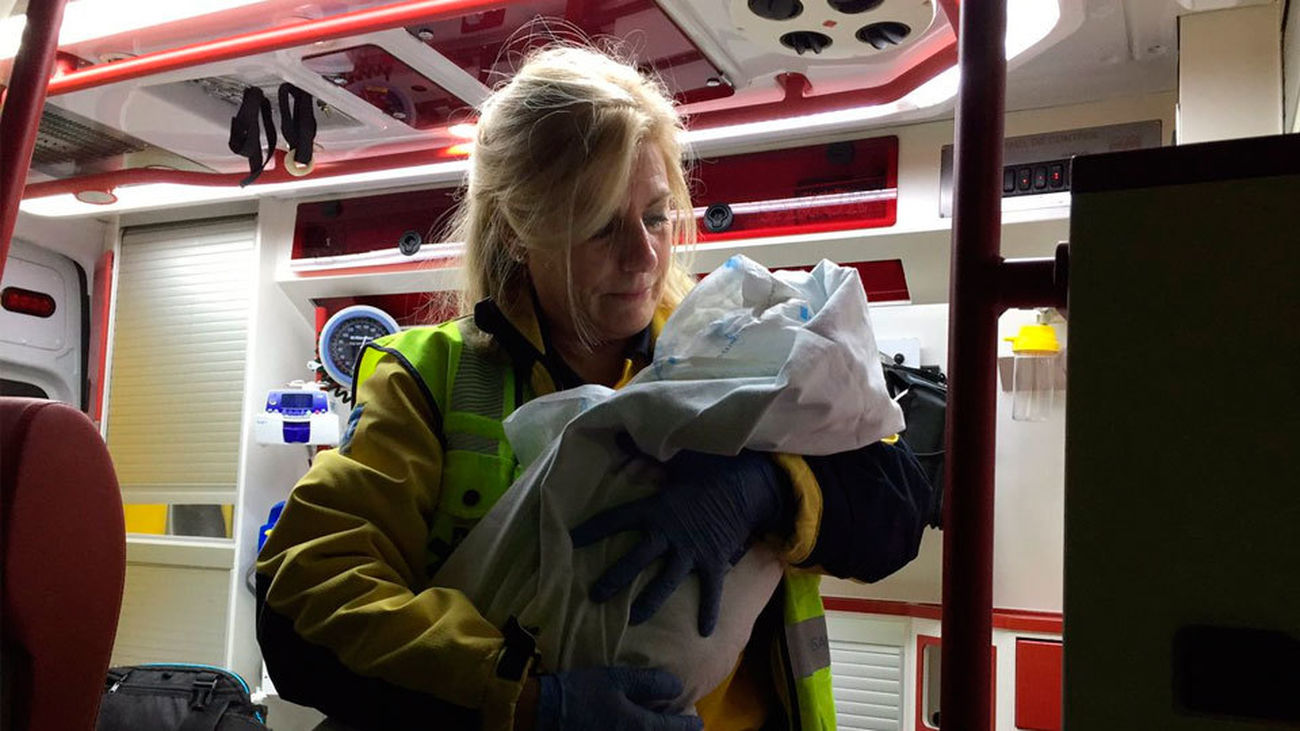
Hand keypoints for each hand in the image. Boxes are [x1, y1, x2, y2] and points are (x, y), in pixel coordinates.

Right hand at [534, 666, 701, 730]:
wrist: (542, 714)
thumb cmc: (581, 692)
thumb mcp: (616, 679)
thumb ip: (650, 683)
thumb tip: (677, 686)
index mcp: (639, 728)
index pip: (673, 729)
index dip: (689, 725)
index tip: (697, 722)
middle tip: (685, 730)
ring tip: (660, 730)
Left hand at [570, 449, 789, 635]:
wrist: (746, 483)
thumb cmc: (708, 468)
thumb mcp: (676, 457)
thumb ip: (645, 449)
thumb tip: (617, 432)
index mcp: (656, 508)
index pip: (617, 519)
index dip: (593, 530)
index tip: (571, 541)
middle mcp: (669, 533)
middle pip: (635, 560)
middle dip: (614, 579)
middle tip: (593, 597)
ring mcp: (691, 551)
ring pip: (664, 581)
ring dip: (649, 602)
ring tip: (633, 620)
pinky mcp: (713, 561)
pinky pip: (711, 592)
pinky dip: (708, 612)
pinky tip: (704, 633)